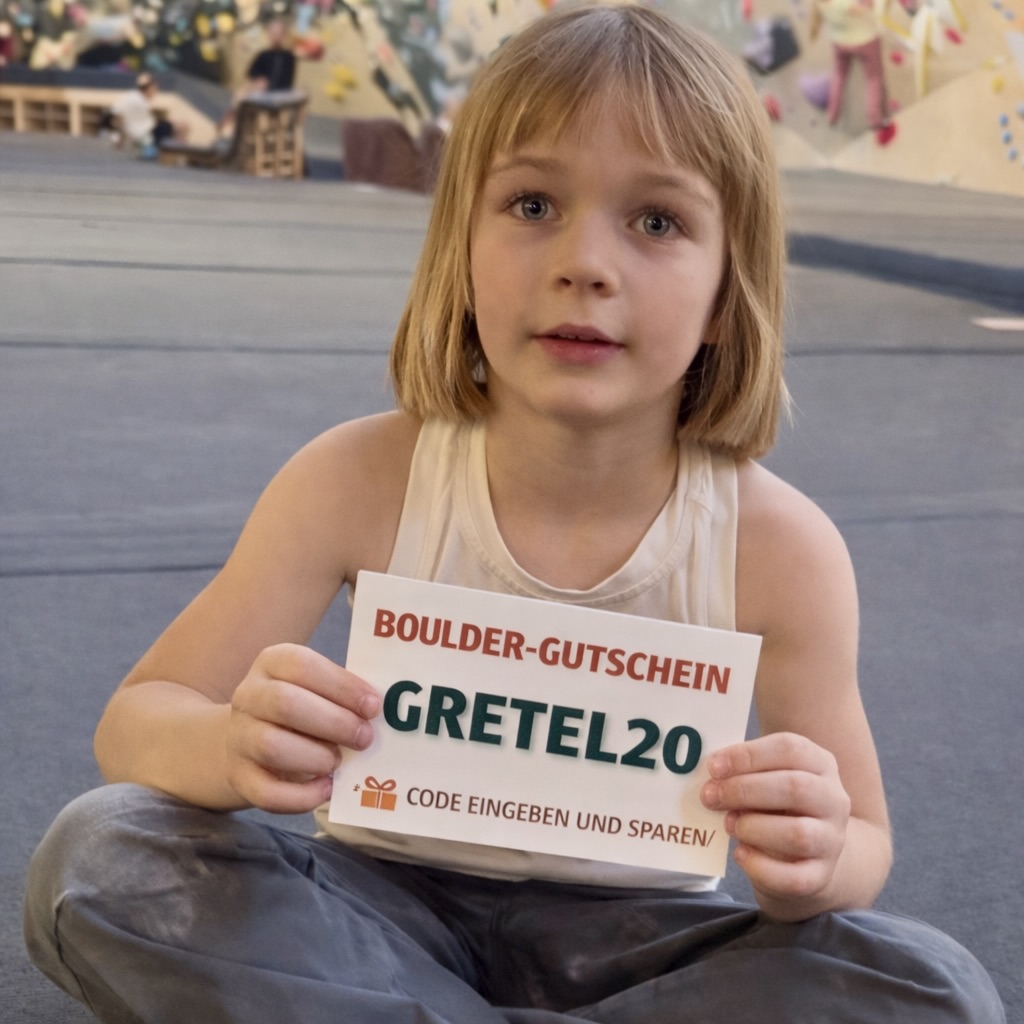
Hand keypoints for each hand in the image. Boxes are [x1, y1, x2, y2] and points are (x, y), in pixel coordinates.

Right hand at [227, 643, 380, 813]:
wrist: (245, 739)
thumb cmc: (298, 709)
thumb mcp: (315, 689)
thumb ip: (342, 695)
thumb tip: (380, 712)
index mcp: (273, 663)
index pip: (302, 665)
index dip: (341, 686)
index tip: (373, 706)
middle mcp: (249, 696)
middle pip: (285, 703)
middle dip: (333, 722)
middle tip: (364, 738)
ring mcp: (238, 737)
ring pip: (271, 746)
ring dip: (315, 757)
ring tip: (339, 761)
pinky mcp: (239, 776)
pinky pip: (266, 792)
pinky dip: (301, 796)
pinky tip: (326, 789)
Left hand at [700, 732, 850, 907]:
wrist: (806, 852)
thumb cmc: (776, 803)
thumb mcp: (766, 778)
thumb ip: (744, 772)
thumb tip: (712, 777)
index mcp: (820, 764)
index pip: (790, 748)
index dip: (748, 755)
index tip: (714, 766)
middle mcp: (834, 800)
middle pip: (795, 787)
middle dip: (744, 790)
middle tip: (710, 796)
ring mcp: (832, 840)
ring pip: (798, 834)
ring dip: (753, 828)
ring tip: (729, 824)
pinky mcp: (821, 876)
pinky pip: (794, 878)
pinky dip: (760, 867)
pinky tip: (741, 854)